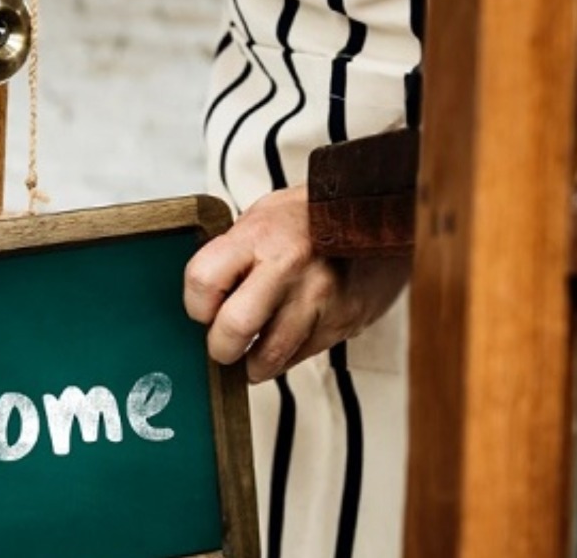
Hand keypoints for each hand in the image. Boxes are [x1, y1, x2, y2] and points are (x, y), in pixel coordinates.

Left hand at [183, 185, 409, 382]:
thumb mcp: (264, 216)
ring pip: (269, 358)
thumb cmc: (315, 216)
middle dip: (221, 348)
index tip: (202, 309)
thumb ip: (232, 254)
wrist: (380, 213)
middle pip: (233, 329)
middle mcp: (288, 267)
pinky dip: (285, 356)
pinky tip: (285, 336)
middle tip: (223, 343)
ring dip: (253, 363)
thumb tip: (202, 295)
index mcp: (259, 236)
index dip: (195, 304)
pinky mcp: (341, 322)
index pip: (202, 281)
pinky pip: (300, 357)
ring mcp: (318, 298)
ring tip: (252, 347)